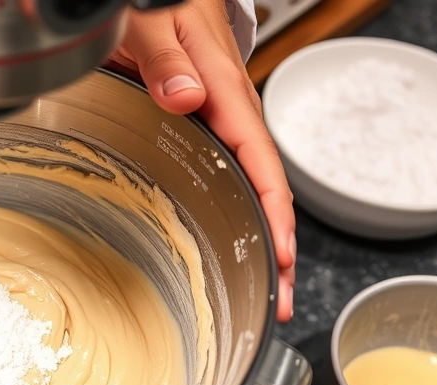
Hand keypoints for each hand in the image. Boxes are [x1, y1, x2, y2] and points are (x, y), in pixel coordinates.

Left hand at [109, 0, 296, 320]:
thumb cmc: (159, 6)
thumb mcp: (155, 24)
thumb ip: (166, 59)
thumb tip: (186, 97)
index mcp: (223, 94)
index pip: (258, 160)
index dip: (272, 212)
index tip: (281, 255)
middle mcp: (228, 115)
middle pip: (265, 189)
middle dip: (279, 248)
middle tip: (282, 303)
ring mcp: (219, 127)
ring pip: (249, 191)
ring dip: (262, 242)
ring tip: (269, 294)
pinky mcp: (203, 131)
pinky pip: (228, 180)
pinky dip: (238, 218)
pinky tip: (236, 248)